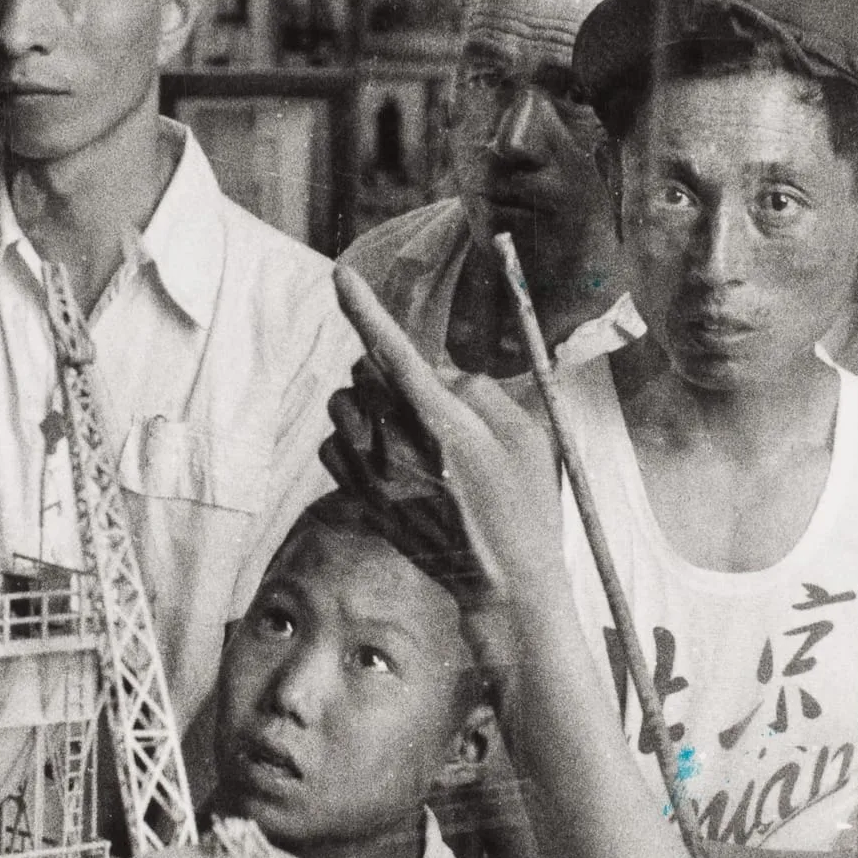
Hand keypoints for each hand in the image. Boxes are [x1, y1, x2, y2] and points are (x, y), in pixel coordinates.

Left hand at [332, 267, 570, 635]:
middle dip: (388, 370)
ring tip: (407, 430)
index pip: (393, 350)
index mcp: (442, 421)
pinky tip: (386, 457)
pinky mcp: (362, 500)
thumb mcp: (524, 433)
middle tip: (429, 400)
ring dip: (365, 404)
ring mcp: (374, 476)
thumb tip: (435, 375)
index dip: (364, 307)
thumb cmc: (525, 503)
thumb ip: (475, 389)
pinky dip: (351, 440)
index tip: (341, 275)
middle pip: (363, 373)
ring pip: (342, 408)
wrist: (505, 582)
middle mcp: (398, 445)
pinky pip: (332, 447)